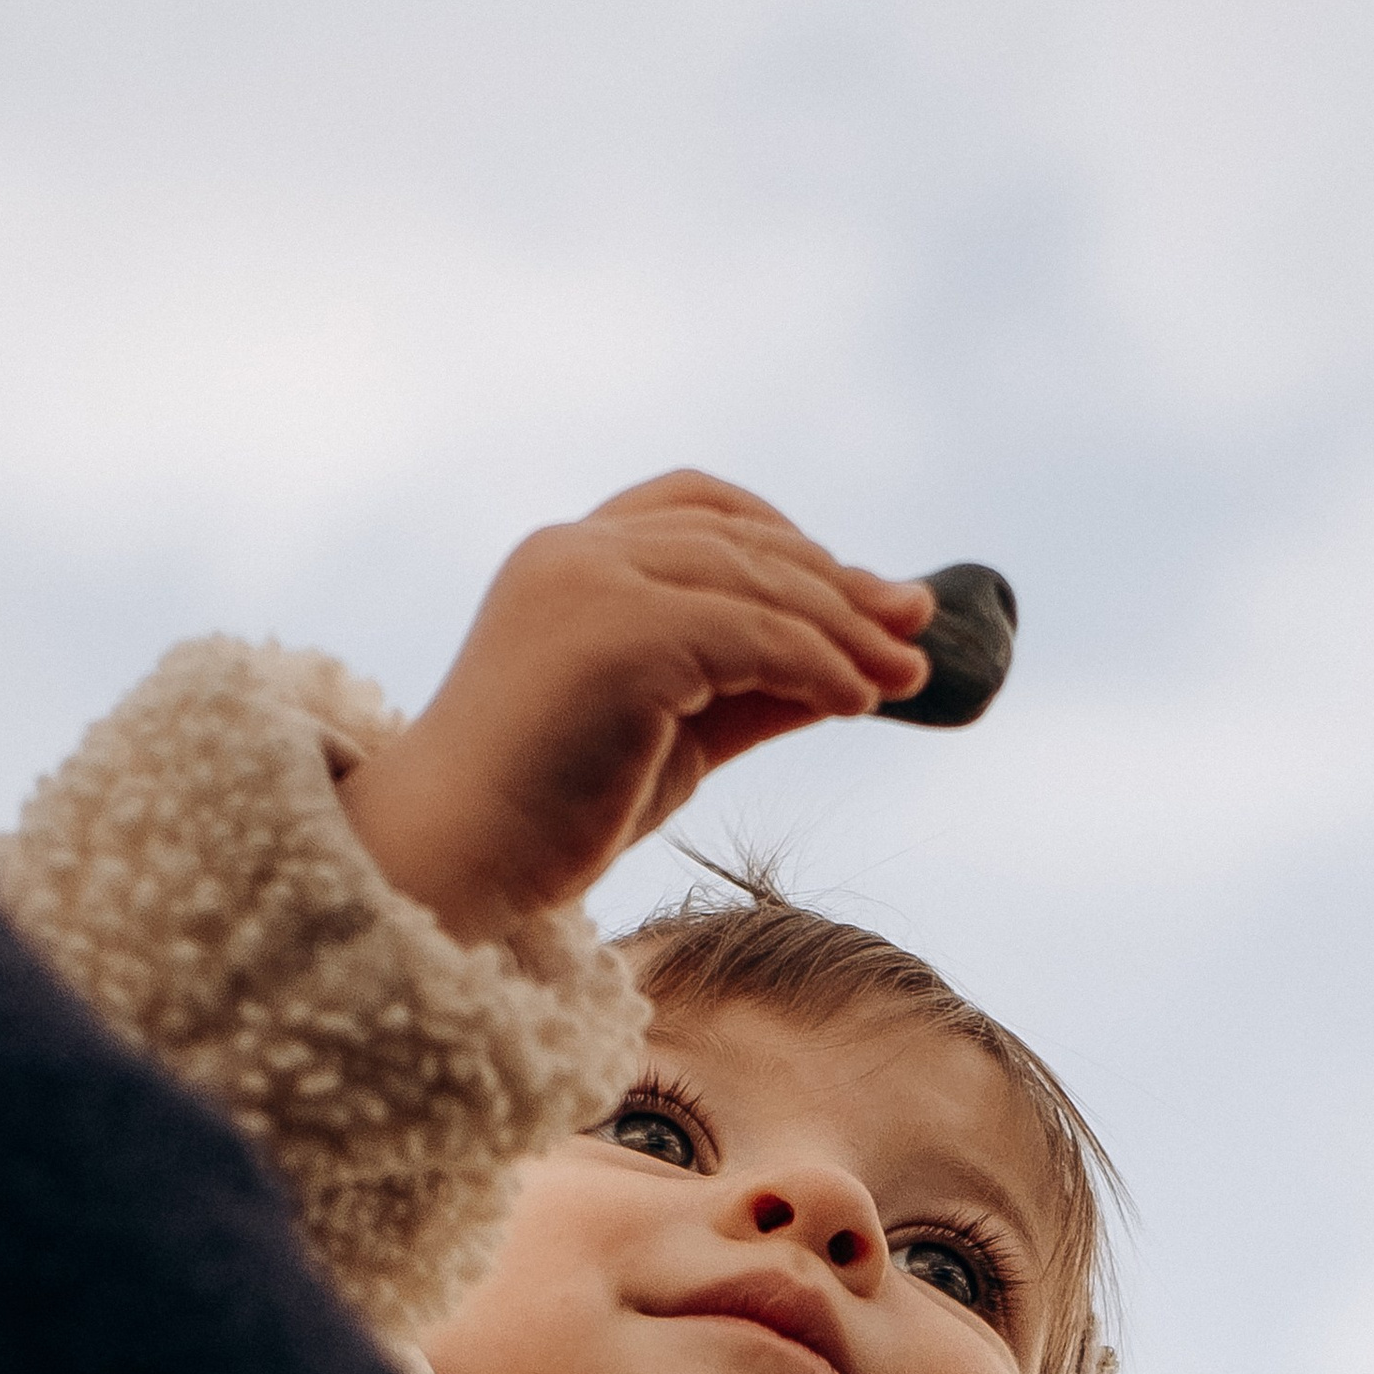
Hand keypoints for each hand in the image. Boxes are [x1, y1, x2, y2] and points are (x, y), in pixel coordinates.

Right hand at [336, 472, 932, 942]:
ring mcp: (589, 582)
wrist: (455, 863)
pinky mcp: (616, 635)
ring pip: (755, 582)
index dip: (793, 545)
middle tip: (917, 628)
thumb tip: (865, 670)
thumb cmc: (552, 815)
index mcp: (570, 558)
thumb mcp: (675, 736)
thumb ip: (754, 688)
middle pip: (742, 541)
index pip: (701, 509)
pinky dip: (819, 663)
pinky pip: (751, 634)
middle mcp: (575, 551)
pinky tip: (858, 702)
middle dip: (841, 585)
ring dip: (846, 629)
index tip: (866, 595)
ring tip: (906, 676)